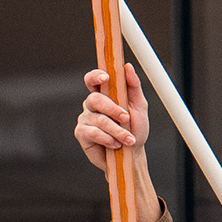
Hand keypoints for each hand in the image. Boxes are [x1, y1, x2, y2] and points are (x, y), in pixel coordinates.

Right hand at [75, 66, 162, 221]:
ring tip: (128, 139)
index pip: (93, 79)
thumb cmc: (135, 129)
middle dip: (113, 109)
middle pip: (95, 99)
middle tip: (126, 118)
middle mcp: (92, 104)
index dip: (95, 75)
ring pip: (98, 119)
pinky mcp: (81, 133)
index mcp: (104, 94)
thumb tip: (127, 67)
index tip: (105, 77)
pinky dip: (108, 138)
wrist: (132, 155)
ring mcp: (85, 118)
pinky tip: (115, 144)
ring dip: (117, 130)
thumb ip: (134, 86)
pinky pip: (93, 132)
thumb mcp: (139, 106)